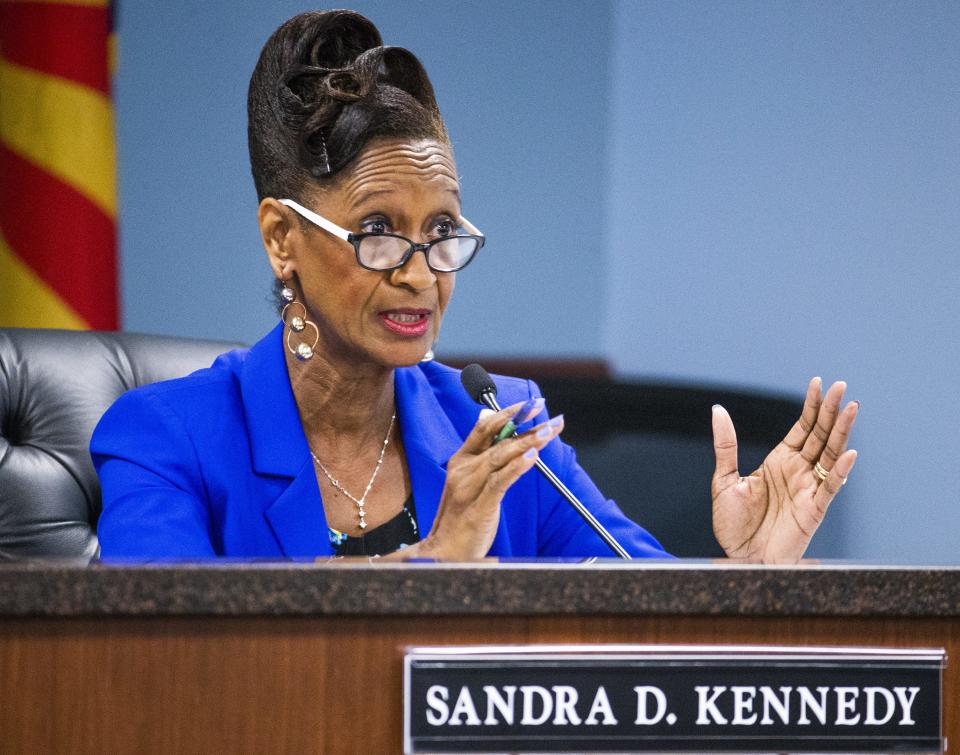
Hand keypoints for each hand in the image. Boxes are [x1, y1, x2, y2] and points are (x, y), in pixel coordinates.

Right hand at [418, 401, 563, 559]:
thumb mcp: (467, 478)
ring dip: (527, 441)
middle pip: (497, 439)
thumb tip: (486, 414)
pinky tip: (533, 457)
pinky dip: (517, 467)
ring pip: (501, 456)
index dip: (508, 412)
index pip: (484, 427)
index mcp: (461, 461)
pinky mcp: (479, 507)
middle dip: (522, 421)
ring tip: (548, 430)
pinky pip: (501, 482)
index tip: (531, 403)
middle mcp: (463, 470)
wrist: (444, 552)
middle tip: (543, 406)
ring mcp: (469, 487)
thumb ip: (480, 450)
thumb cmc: (460, 517)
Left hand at [711, 377, 858, 563]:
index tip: (817, 383)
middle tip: (841, 386)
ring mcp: (808, 489)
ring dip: (841, 432)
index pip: (801, 428)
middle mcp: (797, 472)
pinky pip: (831, 488)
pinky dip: (841, 472)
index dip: (810, 406)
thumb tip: (717, 409)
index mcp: (778, 462)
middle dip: (830, 411)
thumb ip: (726, 445)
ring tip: (851, 408)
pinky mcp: (813, 510)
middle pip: (819, 435)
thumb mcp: (724, 479)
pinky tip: (849, 453)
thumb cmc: (733, 525)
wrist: (740, 558)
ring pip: (830, 455)